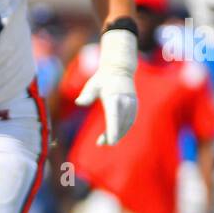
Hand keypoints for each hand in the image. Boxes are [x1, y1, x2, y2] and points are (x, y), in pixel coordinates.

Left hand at [76, 28, 137, 145]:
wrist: (119, 69)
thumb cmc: (102, 79)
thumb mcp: (92, 84)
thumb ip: (87, 95)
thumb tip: (78, 102)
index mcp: (114, 97)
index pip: (114, 117)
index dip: (113, 130)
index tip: (111, 141)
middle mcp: (125, 101)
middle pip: (121, 123)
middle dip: (113, 135)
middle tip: (101, 143)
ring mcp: (132, 103)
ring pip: (127, 124)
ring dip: (119, 134)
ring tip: (106, 141)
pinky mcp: (135, 105)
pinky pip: (131, 121)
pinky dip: (124, 129)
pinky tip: (116, 134)